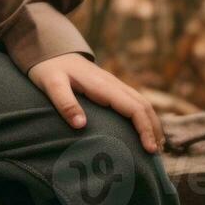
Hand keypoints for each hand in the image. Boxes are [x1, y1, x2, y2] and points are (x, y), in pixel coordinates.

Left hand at [27, 52, 165, 153]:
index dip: (145, 128)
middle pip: (144, 105)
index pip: (134, 107)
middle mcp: (112, 84)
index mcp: (102, 85)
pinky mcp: (109, 88)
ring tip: (155, 148)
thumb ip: (65, 103)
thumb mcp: (51, 85)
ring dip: (152, 123)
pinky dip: (143, 117)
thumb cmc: (48, 68)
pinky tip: (141, 131)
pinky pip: (133, 102)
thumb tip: (81, 125)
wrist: (48, 50)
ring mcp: (112, 84)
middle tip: (157, 155)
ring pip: (141, 102)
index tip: (149, 149)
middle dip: (154, 129)